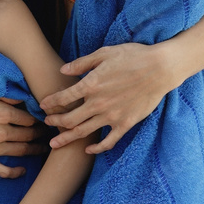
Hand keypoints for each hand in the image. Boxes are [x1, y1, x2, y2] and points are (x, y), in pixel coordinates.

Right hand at [0, 87, 47, 177]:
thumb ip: (3, 94)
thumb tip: (23, 97)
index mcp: (2, 113)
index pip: (29, 118)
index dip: (38, 119)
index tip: (44, 120)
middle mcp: (1, 132)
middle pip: (28, 135)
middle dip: (40, 134)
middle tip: (47, 134)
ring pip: (21, 152)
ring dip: (34, 150)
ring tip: (42, 149)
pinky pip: (4, 170)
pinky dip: (16, 172)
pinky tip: (22, 170)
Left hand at [39, 42, 173, 152]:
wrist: (160, 68)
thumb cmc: (132, 56)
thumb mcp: (104, 54)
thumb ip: (82, 63)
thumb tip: (62, 70)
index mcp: (91, 84)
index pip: (64, 97)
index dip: (51, 102)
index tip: (43, 105)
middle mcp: (98, 103)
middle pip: (69, 119)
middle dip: (55, 122)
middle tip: (47, 123)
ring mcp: (112, 116)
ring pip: (83, 132)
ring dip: (67, 138)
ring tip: (55, 143)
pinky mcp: (125, 124)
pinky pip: (108, 141)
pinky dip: (96, 148)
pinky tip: (88, 149)